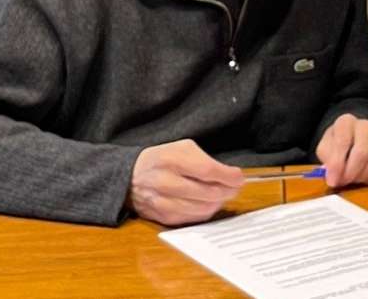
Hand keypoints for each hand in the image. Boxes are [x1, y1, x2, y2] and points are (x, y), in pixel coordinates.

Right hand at [128, 139, 243, 225]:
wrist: (129, 177)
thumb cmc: (162, 160)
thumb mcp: (182, 148)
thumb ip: (206, 160)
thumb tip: (230, 177)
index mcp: (171, 159)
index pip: (207, 170)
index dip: (228, 176)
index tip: (239, 177)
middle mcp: (164, 182)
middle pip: (208, 193)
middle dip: (227, 191)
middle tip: (234, 187)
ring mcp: (162, 202)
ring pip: (202, 209)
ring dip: (218, 203)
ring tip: (222, 195)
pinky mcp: (162, 217)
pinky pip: (192, 219)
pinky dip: (205, 212)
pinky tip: (207, 203)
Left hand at [315, 114, 367, 187]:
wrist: (352, 138)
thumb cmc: (336, 143)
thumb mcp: (324, 147)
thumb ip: (327, 159)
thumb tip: (333, 175)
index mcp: (346, 122)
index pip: (343, 142)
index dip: (337, 164)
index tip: (332, 180)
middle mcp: (365, 126)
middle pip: (362, 152)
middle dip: (350, 173)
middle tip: (341, 182)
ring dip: (361, 177)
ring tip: (350, 179)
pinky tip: (360, 177)